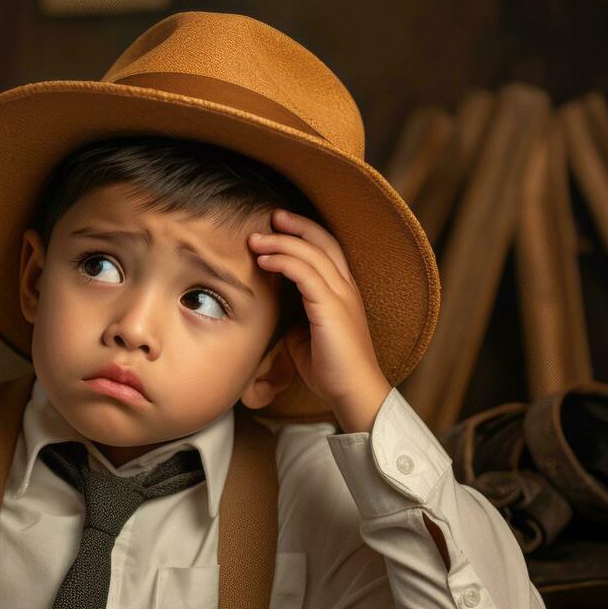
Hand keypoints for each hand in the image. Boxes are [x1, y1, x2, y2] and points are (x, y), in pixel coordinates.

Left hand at [249, 209, 390, 432]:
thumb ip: (294, 315)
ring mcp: (341, 295)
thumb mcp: (304, 335)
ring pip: (311, 253)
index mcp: (343, 292)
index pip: (326, 250)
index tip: (278, 226)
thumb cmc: (329, 368)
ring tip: (256, 239)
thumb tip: (273, 308)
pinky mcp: (331, 307)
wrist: (351, 391)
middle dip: (295, 225)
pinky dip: (283, 261)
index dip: (304, 233)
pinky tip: (265, 260)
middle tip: (271, 217)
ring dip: (281, 242)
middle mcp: (346, 287)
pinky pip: (305, 273)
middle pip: (323, 241)